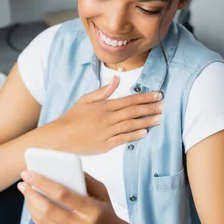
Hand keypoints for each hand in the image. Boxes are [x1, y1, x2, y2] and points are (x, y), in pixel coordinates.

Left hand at [18, 169, 128, 223]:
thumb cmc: (106, 214)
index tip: (29, 173)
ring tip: (26, 193)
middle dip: (32, 194)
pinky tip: (33, 206)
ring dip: (31, 205)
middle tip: (23, 183)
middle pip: (48, 209)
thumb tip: (62, 168)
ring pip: (44, 221)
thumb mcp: (102, 193)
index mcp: (92, 210)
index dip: (43, 183)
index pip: (62, 194)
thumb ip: (85, 179)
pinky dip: (36, 217)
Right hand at [44, 75, 163, 154]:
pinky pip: (123, 139)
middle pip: (133, 112)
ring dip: (146, 122)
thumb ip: (103, 91)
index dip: (144, 97)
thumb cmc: (72, 117)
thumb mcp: (85, 100)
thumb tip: (116, 79)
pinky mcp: (105, 145)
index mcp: (104, 106)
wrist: (60, 136)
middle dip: (149, 108)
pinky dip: (134, 136)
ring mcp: (107, 132)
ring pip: (130, 125)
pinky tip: (144, 133)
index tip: (157, 95)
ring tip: (159, 119)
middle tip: (163, 106)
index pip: (129, 100)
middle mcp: (108, 118)